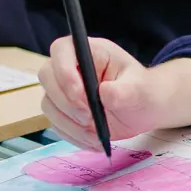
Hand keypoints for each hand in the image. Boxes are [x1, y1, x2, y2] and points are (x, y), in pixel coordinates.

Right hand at [39, 38, 190, 149]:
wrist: (144, 109)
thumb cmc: (142, 91)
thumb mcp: (139, 89)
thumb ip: (124, 91)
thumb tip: (105, 93)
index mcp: (90, 52)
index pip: (62, 50)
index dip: (64, 71)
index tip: (81, 95)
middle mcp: (72, 67)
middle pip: (47, 76)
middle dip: (66, 102)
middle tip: (89, 118)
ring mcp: (64, 90)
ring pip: (49, 105)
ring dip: (70, 123)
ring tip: (97, 133)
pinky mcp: (64, 111)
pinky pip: (56, 124)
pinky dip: (73, 135)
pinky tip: (94, 140)